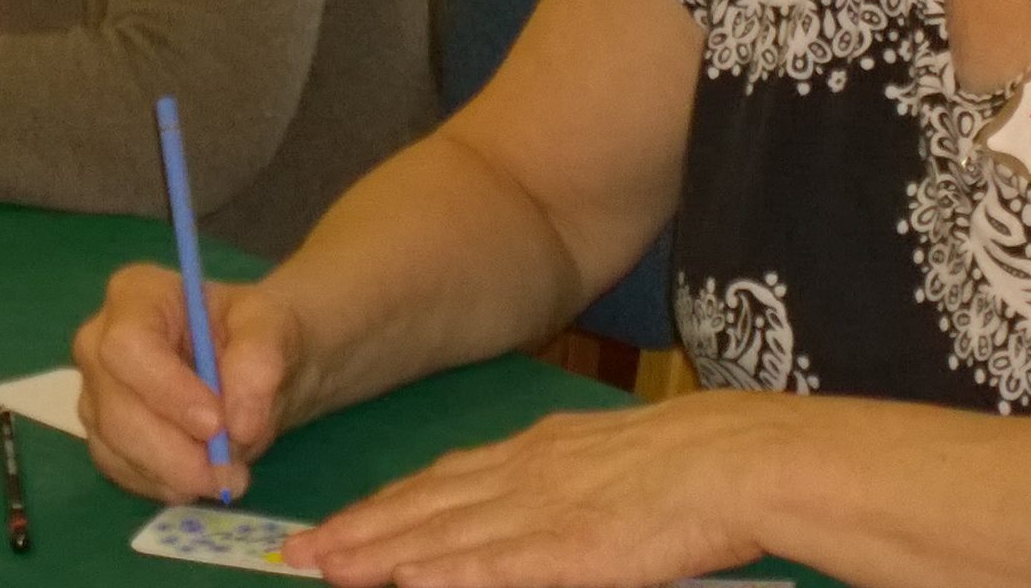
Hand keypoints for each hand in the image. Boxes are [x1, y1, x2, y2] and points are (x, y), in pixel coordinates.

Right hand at [73, 264, 306, 504]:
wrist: (253, 364)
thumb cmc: (255, 332)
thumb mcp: (273, 326)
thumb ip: (260, 360)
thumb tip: (239, 423)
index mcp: (135, 296)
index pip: (129, 346)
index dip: (168, 391)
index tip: (217, 424)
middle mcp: (99, 342)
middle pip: (116, 407)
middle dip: (174, 451)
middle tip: (230, 473)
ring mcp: (95, 392)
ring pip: (115, 447)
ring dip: (175, 474)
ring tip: (229, 476)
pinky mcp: (103, 435)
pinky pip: (121, 471)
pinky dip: (164, 485)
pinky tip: (202, 478)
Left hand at [282, 392, 777, 586]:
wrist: (731, 459)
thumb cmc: (682, 469)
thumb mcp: (596, 462)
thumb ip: (546, 483)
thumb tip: (501, 511)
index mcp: (531, 454)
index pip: (438, 483)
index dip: (380, 507)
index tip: (333, 526)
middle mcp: (520, 476)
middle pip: (423, 507)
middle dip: (358, 531)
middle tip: (299, 552)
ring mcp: (540, 510)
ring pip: (443, 535)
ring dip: (380, 554)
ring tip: (328, 567)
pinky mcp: (567, 548)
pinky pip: (497, 563)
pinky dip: (449, 572)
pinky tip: (410, 581)